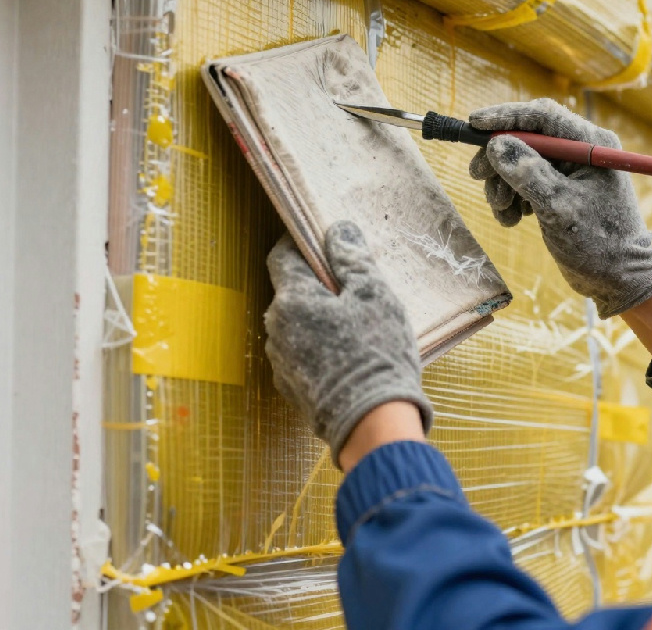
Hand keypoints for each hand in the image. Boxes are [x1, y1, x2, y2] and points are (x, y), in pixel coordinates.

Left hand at [264, 221, 432, 466]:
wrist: (372, 420)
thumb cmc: (375, 352)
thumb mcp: (373, 294)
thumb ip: (353, 259)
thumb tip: (339, 231)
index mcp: (291, 299)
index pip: (282, 257)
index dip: (301, 246)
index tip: (324, 244)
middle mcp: (276, 329)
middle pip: (291, 292)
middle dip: (317, 285)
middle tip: (353, 288)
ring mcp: (280, 361)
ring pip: (296, 325)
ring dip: (318, 318)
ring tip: (356, 325)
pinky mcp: (291, 387)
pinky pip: (301, 354)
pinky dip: (319, 347)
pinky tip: (349, 354)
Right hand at [468, 98, 651, 317]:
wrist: (620, 279)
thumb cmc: (599, 244)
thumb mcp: (559, 207)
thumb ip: (528, 173)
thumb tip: (496, 144)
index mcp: (591, 145)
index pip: (543, 116)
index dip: (505, 116)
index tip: (473, 124)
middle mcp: (581, 150)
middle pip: (528, 137)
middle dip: (500, 157)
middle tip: (477, 176)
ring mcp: (571, 170)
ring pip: (522, 160)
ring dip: (503, 183)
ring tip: (503, 211)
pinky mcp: (561, 189)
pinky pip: (527, 181)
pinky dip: (513, 198)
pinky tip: (514, 220)